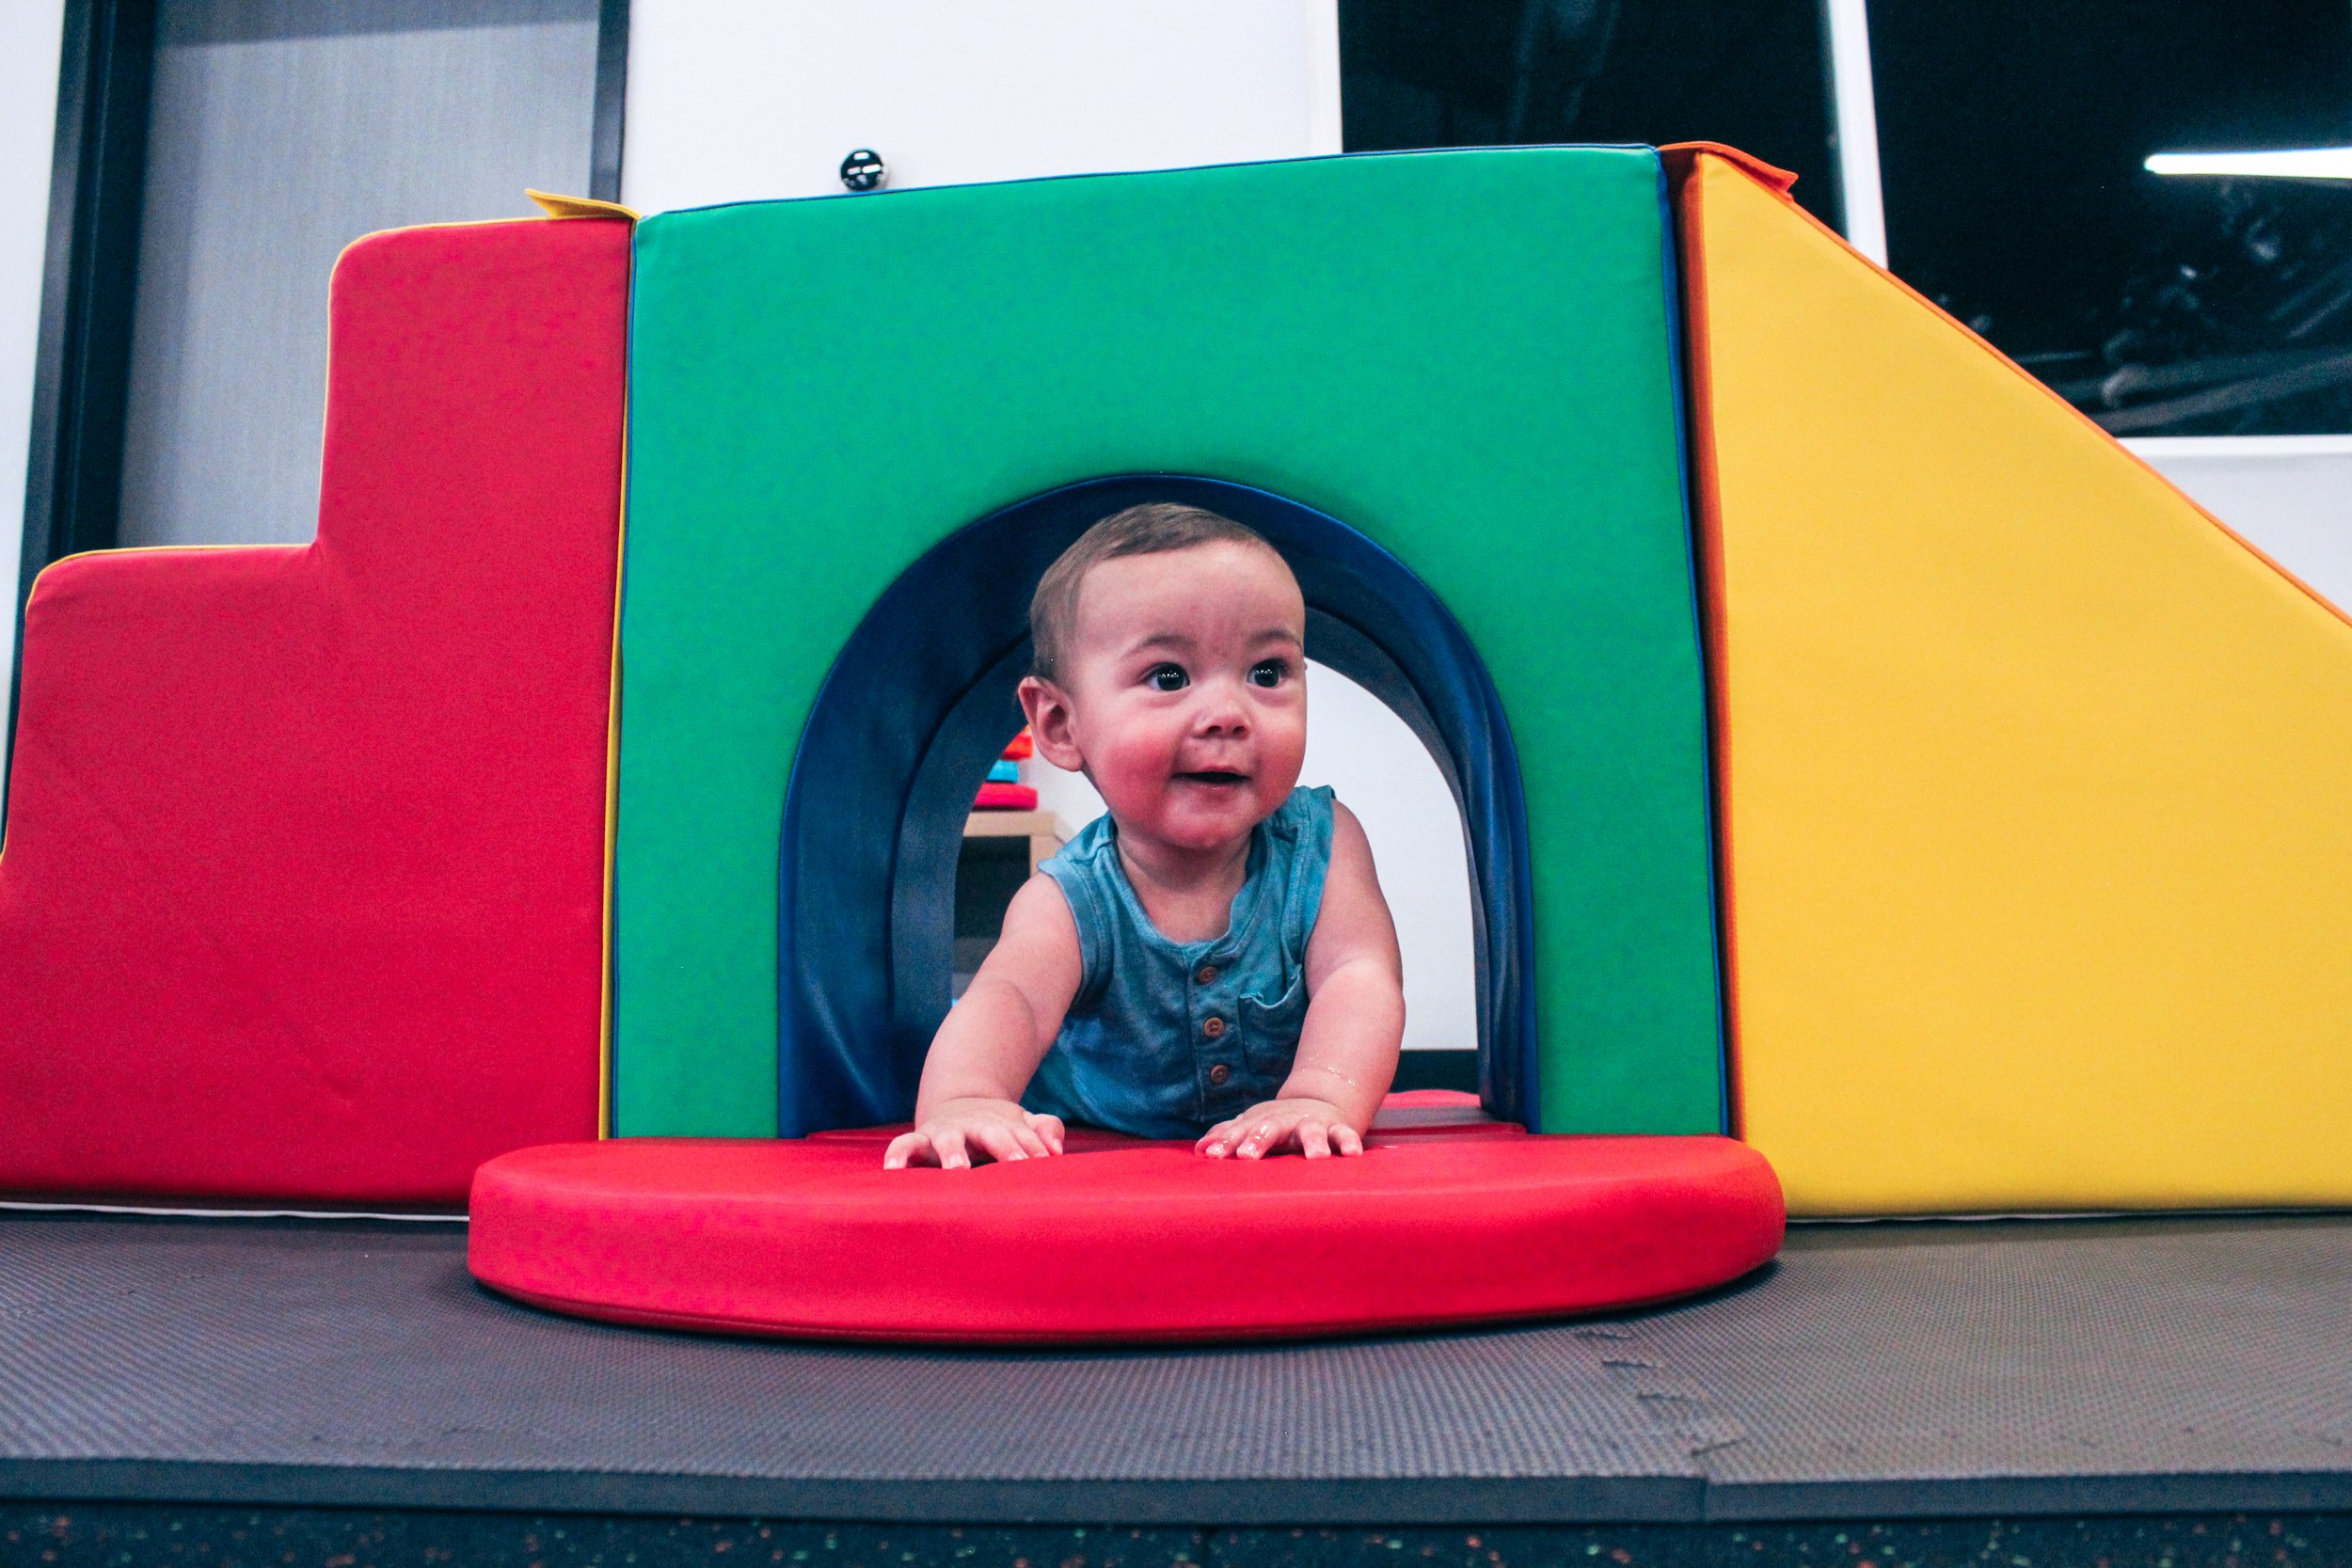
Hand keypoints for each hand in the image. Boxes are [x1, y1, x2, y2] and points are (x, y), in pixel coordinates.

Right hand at [883, 1099, 1064, 1168]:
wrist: (958, 1104)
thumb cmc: (997, 1127)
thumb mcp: (1022, 1124)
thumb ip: (1044, 1130)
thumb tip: (1056, 1149)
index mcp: (1003, 1124)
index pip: (1023, 1135)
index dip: (1035, 1147)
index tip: (1047, 1161)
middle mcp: (975, 1126)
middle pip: (992, 1133)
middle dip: (1004, 1146)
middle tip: (1017, 1162)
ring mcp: (946, 1132)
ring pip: (948, 1138)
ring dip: (953, 1151)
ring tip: (957, 1169)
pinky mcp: (920, 1140)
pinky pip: (905, 1144)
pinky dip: (898, 1154)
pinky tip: (892, 1170)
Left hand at [1196, 1097, 1364, 1160]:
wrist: (1318, 1101)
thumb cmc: (1276, 1122)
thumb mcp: (1251, 1124)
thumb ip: (1227, 1135)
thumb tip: (1198, 1148)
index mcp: (1261, 1123)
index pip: (1240, 1132)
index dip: (1225, 1143)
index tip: (1212, 1156)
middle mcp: (1285, 1122)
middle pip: (1270, 1127)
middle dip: (1259, 1139)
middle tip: (1248, 1156)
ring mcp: (1312, 1124)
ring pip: (1310, 1130)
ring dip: (1312, 1141)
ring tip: (1316, 1156)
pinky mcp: (1336, 1128)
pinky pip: (1344, 1134)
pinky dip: (1349, 1141)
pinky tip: (1352, 1154)